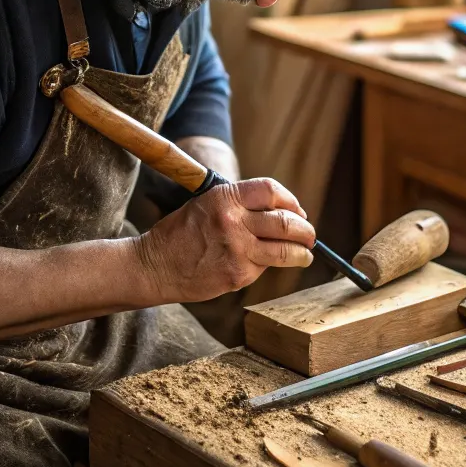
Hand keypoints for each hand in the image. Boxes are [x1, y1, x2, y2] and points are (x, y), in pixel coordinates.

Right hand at [134, 178, 315, 302]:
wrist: (155, 265)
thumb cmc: (181, 232)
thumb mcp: (207, 204)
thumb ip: (241, 205)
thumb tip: (280, 211)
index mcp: (225, 198)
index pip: (271, 191)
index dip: (291, 200)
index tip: (298, 210)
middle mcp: (234, 222)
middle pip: (287, 222)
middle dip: (306, 230)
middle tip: (310, 236)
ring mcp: (237, 250)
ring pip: (286, 251)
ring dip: (302, 253)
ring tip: (306, 254)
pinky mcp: (237, 275)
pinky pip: (264, 268)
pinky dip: (270, 265)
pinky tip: (263, 264)